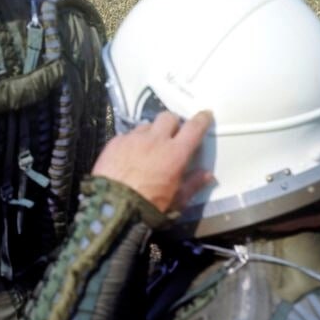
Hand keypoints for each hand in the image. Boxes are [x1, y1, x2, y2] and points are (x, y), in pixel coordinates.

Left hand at [92, 110, 214, 212]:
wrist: (112, 204)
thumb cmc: (150, 205)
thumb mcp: (177, 200)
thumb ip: (193, 184)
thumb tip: (207, 174)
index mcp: (175, 152)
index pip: (193, 128)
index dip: (201, 119)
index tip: (205, 115)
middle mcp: (155, 139)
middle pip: (168, 117)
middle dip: (173, 123)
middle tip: (173, 134)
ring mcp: (133, 138)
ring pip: (146, 125)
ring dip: (151, 133)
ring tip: (148, 147)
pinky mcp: (115, 141)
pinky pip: (128, 134)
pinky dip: (133, 141)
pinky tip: (130, 155)